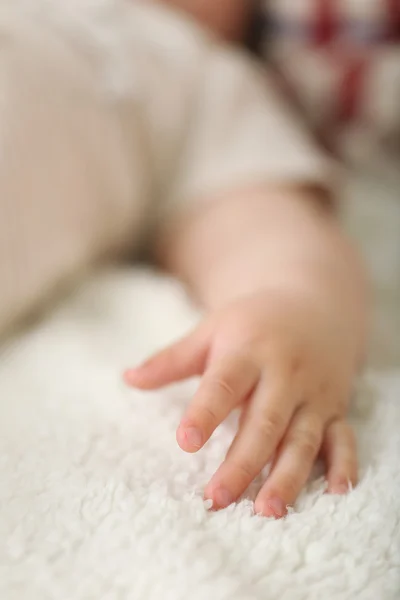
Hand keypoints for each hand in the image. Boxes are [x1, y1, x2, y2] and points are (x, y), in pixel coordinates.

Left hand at [124, 288, 357, 517]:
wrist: (314, 301)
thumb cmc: (253, 322)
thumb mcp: (212, 329)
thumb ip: (172, 359)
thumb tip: (126, 378)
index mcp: (249, 350)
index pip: (224, 384)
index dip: (205, 413)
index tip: (185, 442)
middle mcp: (285, 373)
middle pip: (264, 421)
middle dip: (242, 462)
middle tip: (216, 497)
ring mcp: (313, 392)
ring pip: (301, 438)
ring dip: (287, 474)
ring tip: (266, 510)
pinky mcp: (334, 407)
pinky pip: (342, 436)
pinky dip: (343, 462)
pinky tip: (338, 491)